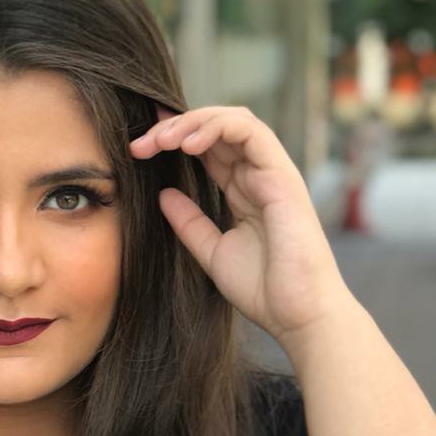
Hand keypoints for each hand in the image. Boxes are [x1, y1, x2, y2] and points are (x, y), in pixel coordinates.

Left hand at [129, 104, 353, 348]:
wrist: (297, 314)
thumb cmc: (264, 290)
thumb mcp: (212, 253)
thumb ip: (190, 223)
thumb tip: (163, 194)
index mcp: (244, 192)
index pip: (209, 149)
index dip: (175, 139)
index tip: (139, 148)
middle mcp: (259, 176)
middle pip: (217, 129)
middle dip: (175, 128)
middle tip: (140, 144)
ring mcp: (273, 173)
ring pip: (234, 121)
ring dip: (192, 123)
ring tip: (160, 140)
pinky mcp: (283, 176)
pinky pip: (251, 133)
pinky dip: (217, 128)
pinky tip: (187, 144)